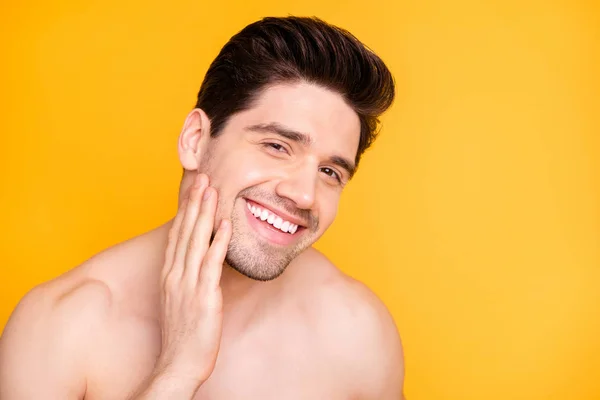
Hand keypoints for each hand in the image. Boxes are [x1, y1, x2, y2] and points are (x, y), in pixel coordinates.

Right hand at [155, 173, 230, 386]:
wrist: (179, 363)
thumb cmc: (183, 333)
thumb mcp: (180, 299)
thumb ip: (187, 278)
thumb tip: (199, 261)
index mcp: (169, 275)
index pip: (177, 234)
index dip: (185, 209)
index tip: (193, 188)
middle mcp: (175, 275)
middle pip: (184, 231)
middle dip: (194, 202)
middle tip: (202, 176)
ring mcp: (188, 284)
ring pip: (196, 241)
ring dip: (205, 213)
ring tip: (212, 189)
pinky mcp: (204, 296)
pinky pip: (211, 264)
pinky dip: (218, 242)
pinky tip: (225, 224)